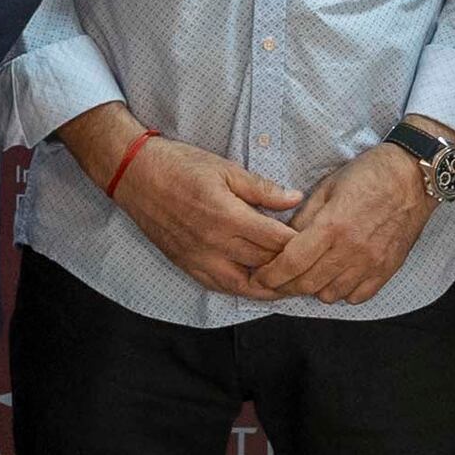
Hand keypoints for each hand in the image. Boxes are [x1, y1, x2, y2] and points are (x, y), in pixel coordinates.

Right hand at [104, 129, 305, 298]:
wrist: (135, 176)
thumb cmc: (180, 166)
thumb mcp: (225, 169)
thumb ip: (262, 189)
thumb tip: (296, 199)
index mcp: (228, 217)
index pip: (277, 242)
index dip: (302, 244)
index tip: (319, 241)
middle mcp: (215, 245)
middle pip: (267, 266)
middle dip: (293, 266)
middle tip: (314, 263)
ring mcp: (200, 260)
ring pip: (247, 286)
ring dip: (272, 287)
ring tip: (293, 282)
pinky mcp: (188, 266)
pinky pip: (222, 287)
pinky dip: (245, 288)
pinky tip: (260, 283)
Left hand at [254, 145, 437, 305]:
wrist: (413, 177)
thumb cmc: (369, 175)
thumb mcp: (328, 186)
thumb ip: (304, 217)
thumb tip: (284, 241)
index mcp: (333, 225)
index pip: (292, 263)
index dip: (270, 276)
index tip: (259, 278)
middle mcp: (351, 249)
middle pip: (307, 284)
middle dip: (285, 287)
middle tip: (275, 282)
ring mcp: (371, 263)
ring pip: (330, 294)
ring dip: (313, 289)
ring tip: (307, 276)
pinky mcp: (387, 269)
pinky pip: (357, 296)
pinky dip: (341, 292)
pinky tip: (336, 278)